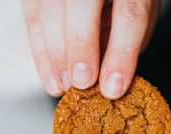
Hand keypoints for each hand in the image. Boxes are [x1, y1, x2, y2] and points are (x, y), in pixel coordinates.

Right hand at [21, 0, 158, 97]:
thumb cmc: (124, 1)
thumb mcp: (137, 18)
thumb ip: (126, 42)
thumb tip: (109, 81)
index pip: (128, 13)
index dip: (120, 53)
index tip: (112, 87)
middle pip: (81, 3)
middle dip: (79, 47)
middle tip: (80, 83)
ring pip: (50, 9)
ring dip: (55, 54)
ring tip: (63, 85)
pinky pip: (33, 17)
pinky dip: (40, 53)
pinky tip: (51, 79)